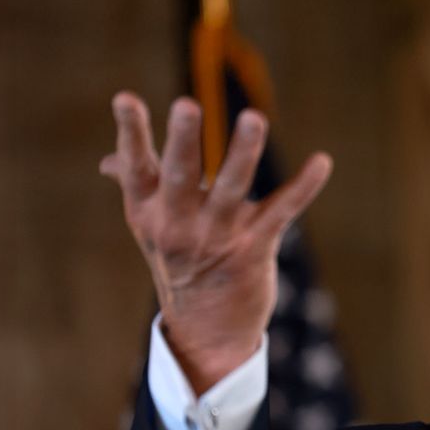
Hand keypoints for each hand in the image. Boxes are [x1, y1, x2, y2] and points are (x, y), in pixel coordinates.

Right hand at [100, 92, 331, 394]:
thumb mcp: (151, 228)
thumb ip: (136, 186)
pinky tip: (322, 162)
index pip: (136, 167)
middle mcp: (179, 224)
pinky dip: (304, 186)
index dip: (131, 133)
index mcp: (148, 211)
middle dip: (183, 141)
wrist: (206, 330)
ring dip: (244, 153)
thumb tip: (107, 161)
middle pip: (181, 176)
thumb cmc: (180, 264)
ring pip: (232, 188)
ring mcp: (218, 237)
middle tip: (186, 105)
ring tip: (254, 118)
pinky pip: (281, 211)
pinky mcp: (255, 248)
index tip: (125, 98)